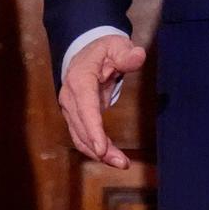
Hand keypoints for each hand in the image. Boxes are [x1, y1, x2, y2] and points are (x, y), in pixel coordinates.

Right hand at [59, 33, 146, 168]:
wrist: (86, 50)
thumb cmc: (104, 49)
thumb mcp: (117, 46)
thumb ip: (127, 54)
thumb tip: (138, 56)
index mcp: (79, 79)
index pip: (85, 107)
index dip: (93, 129)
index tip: (101, 148)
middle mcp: (70, 97)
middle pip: (82, 128)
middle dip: (100, 148)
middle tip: (122, 163)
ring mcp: (70, 109)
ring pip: (81, 137)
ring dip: (99, 153)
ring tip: (121, 163)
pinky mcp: (76, 117)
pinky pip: (83, 137)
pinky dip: (96, 149)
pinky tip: (112, 157)